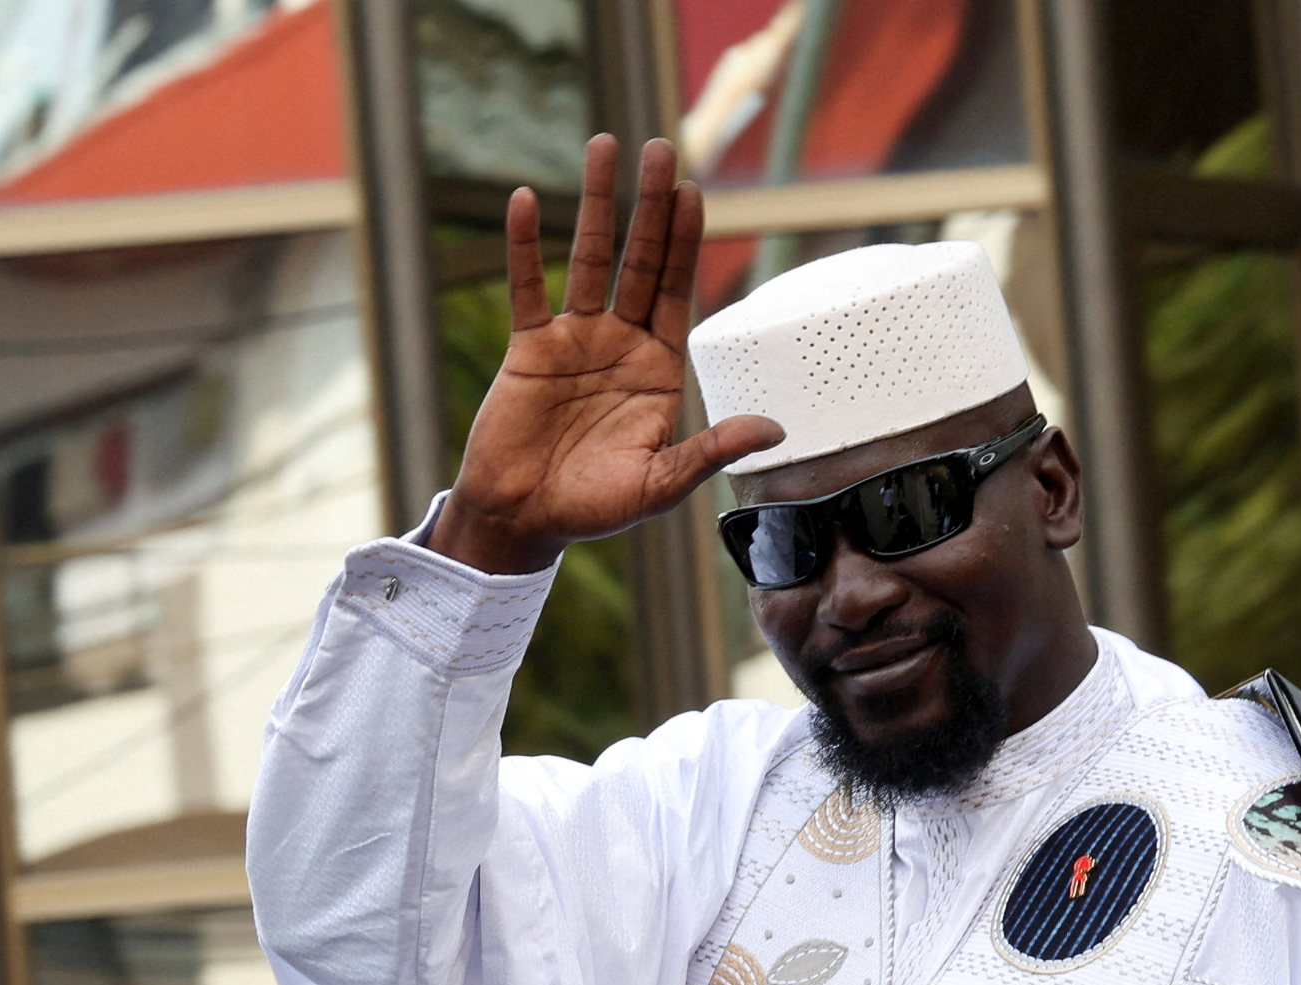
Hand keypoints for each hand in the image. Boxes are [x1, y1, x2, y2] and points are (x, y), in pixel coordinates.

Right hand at [428, 135, 783, 574]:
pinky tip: (526, 201)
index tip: (694, 192)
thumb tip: (776, 430)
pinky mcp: (528, 349)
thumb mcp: (661, 484)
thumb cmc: (595, 509)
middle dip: (651, 207)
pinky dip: (524, 247)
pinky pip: (526, 288)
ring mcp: (574, 342)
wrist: (525, 522)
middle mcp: (620, 345)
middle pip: (640, 261)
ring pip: (588, 260)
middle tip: (661, 148)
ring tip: (606, 147)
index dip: (684, 243)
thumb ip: (711, 450)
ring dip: (597, 205)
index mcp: (658, 370)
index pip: (676, 292)